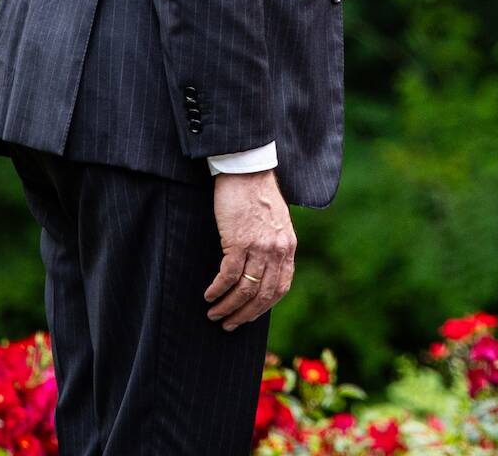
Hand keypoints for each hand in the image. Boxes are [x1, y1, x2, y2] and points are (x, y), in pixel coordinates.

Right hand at [205, 169, 296, 330]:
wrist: (248, 172)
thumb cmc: (257, 197)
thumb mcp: (275, 224)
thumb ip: (273, 246)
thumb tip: (262, 271)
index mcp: (288, 247)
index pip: (281, 288)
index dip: (263, 307)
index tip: (249, 317)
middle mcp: (278, 250)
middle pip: (263, 294)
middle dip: (244, 314)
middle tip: (228, 325)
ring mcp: (260, 247)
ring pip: (245, 289)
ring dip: (228, 306)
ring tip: (214, 314)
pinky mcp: (239, 241)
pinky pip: (228, 275)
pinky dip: (217, 290)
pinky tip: (208, 295)